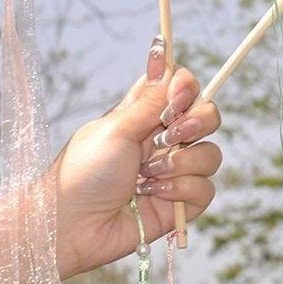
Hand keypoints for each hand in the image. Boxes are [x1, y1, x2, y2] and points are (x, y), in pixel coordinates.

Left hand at [53, 35, 221, 280]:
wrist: (71, 227)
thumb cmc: (83, 172)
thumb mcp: (116, 128)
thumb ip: (150, 99)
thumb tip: (163, 56)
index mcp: (146, 115)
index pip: (183, 88)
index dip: (187, 88)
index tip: (177, 97)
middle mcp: (164, 140)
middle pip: (207, 116)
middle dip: (196, 124)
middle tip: (168, 135)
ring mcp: (174, 171)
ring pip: (210, 155)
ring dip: (181, 164)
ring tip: (148, 176)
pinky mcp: (178, 203)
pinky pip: (205, 189)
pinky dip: (180, 191)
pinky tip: (152, 196)